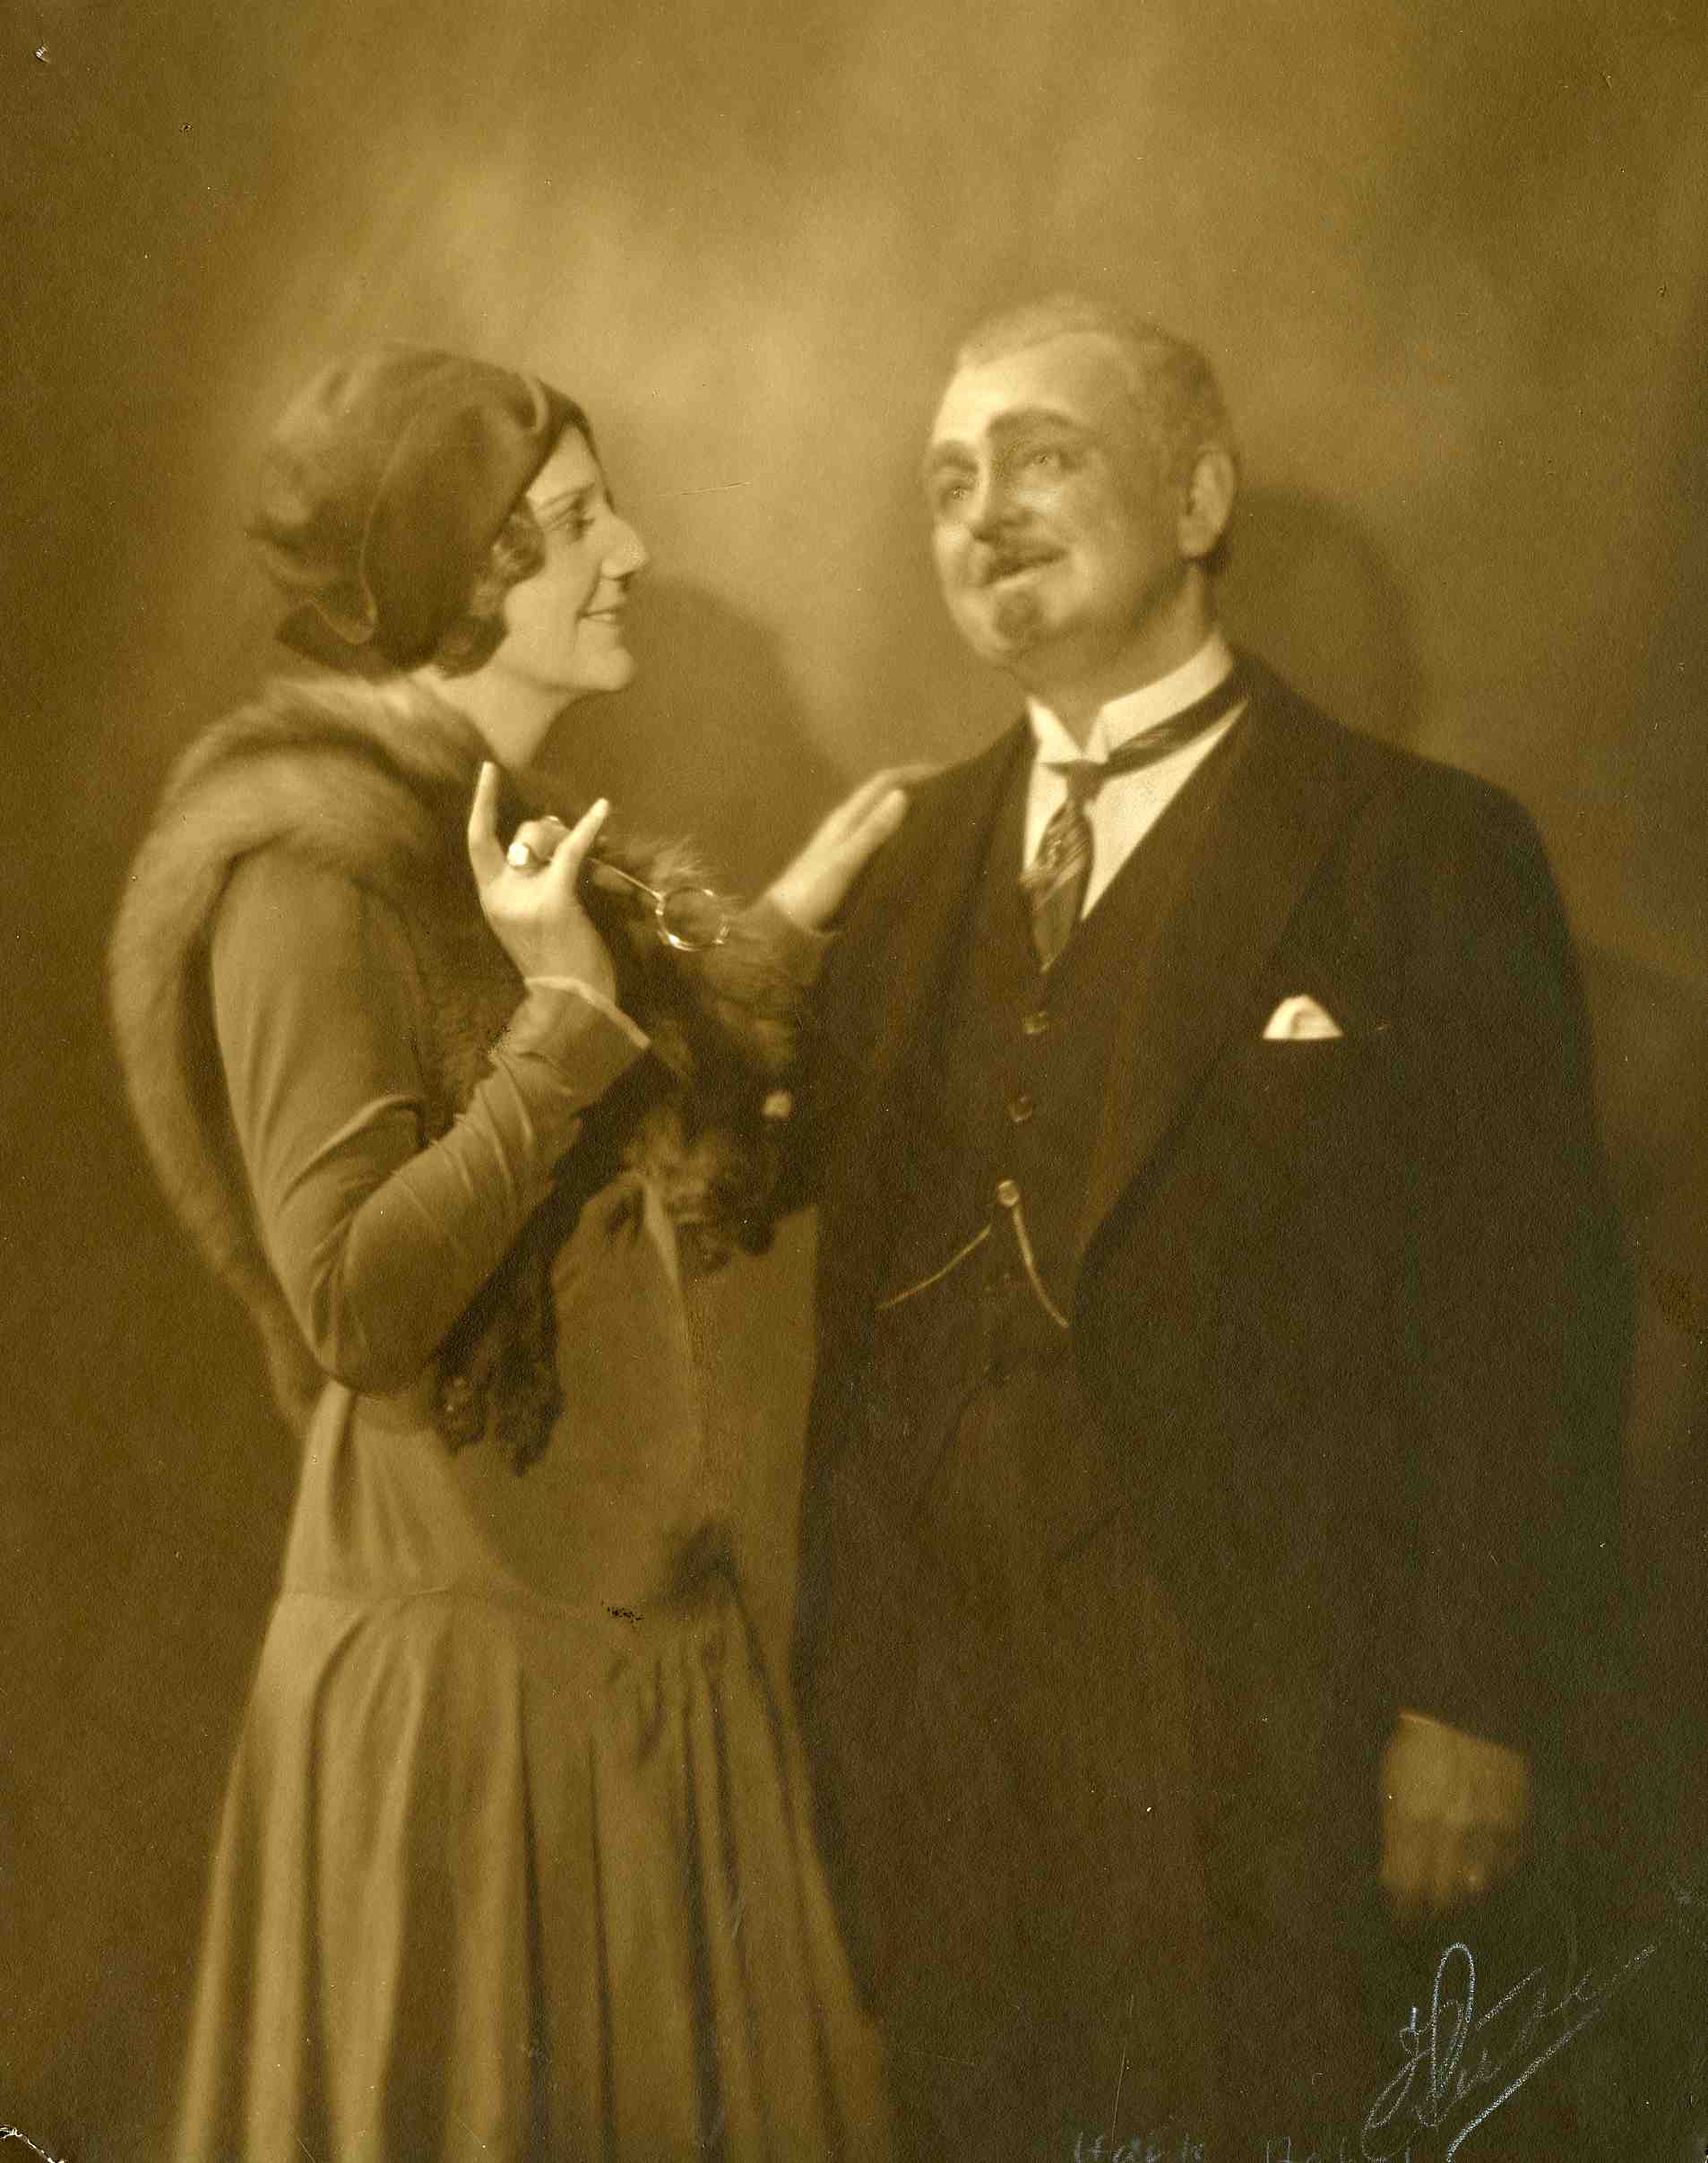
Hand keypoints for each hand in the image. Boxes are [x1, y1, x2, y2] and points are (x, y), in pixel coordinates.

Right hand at [467, 763, 616, 998]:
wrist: (570, 1001)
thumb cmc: (556, 961)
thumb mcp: (528, 917)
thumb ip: (527, 879)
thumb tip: (547, 835)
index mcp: (491, 898)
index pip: (476, 841)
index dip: (481, 804)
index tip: (488, 770)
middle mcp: (502, 894)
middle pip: (522, 836)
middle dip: (549, 831)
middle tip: (569, 846)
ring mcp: (526, 896)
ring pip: (547, 840)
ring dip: (567, 838)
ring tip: (584, 863)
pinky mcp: (555, 899)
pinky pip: (572, 851)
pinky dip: (590, 827)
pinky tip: (603, 808)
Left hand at [765, 765, 932, 931]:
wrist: (783, 924)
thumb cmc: (813, 892)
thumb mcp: (845, 861)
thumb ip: (872, 830)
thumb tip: (902, 795)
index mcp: (845, 817)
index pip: (883, 782)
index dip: (913, 772)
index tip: (947, 772)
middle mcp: (845, 824)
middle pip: (883, 796)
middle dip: (914, 788)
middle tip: (950, 794)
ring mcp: (845, 843)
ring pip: (881, 817)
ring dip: (907, 811)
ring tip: (939, 817)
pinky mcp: (846, 862)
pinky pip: (879, 839)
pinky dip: (898, 835)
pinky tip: (913, 848)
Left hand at [1380, 1711, 1530, 1925]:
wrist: (1467, 1703)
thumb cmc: (1416, 1742)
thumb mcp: (1390, 1783)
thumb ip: (1393, 1831)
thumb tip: (1394, 1875)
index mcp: (1411, 1821)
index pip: (1405, 1889)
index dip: (1402, 1910)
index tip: (1400, 1920)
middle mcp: (1451, 1833)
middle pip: (1441, 1897)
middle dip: (1431, 1910)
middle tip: (1427, 1917)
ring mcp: (1488, 1829)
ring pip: (1478, 1888)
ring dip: (1463, 1898)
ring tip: (1455, 1902)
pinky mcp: (1517, 1820)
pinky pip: (1509, 1866)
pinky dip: (1496, 1876)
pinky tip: (1485, 1876)